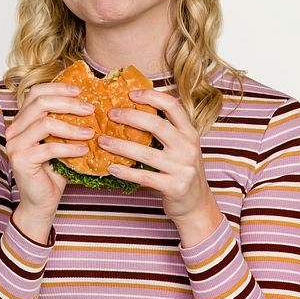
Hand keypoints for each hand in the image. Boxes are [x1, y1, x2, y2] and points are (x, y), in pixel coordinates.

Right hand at [4, 83, 95, 224]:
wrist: (41, 201)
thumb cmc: (53, 171)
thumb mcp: (61, 141)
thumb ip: (67, 123)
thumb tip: (92, 104)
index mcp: (22, 120)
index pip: (36, 92)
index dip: (58, 88)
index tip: (80, 91)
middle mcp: (14, 129)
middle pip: (40, 103)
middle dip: (68, 104)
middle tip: (90, 109)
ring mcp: (15, 144)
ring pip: (45, 123)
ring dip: (72, 127)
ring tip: (90, 132)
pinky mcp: (21, 160)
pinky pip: (48, 148)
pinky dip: (69, 147)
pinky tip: (83, 150)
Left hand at [98, 88, 218, 229]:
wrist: (197, 203)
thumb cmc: (183, 171)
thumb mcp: (183, 146)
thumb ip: (168, 130)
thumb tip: (134, 110)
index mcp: (190, 133)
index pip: (172, 106)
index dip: (151, 96)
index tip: (130, 94)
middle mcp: (188, 148)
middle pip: (156, 125)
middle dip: (130, 117)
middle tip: (110, 114)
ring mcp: (182, 168)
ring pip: (145, 153)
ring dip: (120, 146)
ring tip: (102, 141)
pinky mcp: (174, 187)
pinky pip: (144, 177)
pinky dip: (125, 172)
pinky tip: (111, 167)